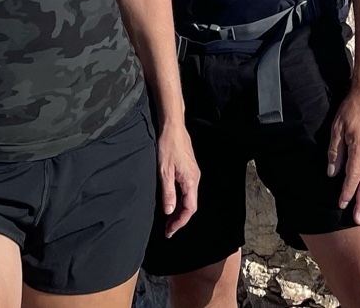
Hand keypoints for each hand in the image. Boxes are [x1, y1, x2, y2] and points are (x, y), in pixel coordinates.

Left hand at [156, 119, 200, 237]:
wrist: (173, 127)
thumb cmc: (168, 146)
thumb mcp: (164, 172)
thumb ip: (168, 193)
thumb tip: (169, 211)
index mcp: (191, 181)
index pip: (189, 208)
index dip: (179, 222)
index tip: (169, 231)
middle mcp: (195, 178)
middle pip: (190, 205)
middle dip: (179, 219)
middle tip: (167, 229)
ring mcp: (193, 174)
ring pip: (189, 198)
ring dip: (179, 210)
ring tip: (167, 220)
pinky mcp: (189, 170)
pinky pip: (187, 190)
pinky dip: (180, 200)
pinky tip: (171, 202)